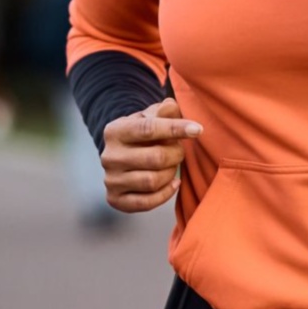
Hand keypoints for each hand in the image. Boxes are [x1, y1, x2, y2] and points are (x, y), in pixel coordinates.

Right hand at [100, 96, 202, 213]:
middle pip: (155, 158)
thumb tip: (171, 106)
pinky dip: (165, 194)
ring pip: (152, 181)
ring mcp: (111, 180)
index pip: (148, 128)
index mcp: (115, 131)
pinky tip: (173, 183)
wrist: (123, 155)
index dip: (176, 128)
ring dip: (171, 173)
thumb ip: (164, 111)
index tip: (198, 129)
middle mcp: (109, 156)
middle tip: (180, 151)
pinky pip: (146, 203)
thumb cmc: (144, 133)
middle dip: (176, 154)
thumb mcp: (151, 117)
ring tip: (172, 166)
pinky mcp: (115, 199)